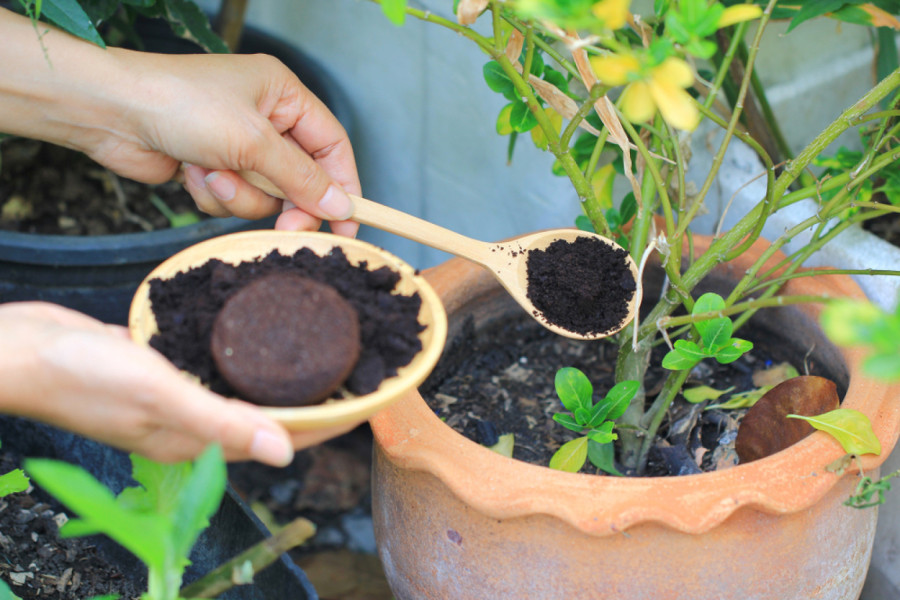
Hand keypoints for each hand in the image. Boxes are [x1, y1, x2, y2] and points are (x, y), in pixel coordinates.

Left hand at [0, 8, 359, 235]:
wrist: (110, 112)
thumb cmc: (181, 104)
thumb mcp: (253, 142)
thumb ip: (302, 178)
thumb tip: (341, 206)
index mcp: (284, 95)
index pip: (332, 147)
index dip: (344, 187)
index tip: (348, 225)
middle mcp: (265, 118)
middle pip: (300, 178)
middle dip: (286, 201)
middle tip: (284, 226)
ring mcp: (236, 145)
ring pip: (265, 195)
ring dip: (239, 195)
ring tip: (212, 173)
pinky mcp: (212, 167)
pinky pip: (233, 199)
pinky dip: (214, 194)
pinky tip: (191, 173)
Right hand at [0, 303, 358, 464]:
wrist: (20, 350)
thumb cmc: (81, 374)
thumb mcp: (157, 393)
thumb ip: (221, 421)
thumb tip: (285, 452)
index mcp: (199, 438)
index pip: (282, 438)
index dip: (330, 423)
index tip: (371, 402)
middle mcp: (194, 423)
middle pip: (271, 417)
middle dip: (317, 400)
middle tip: (356, 369)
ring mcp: (178, 398)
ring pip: (247, 391)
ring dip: (284, 378)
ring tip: (322, 352)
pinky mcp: (162, 373)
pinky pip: (217, 369)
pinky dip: (245, 358)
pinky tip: (258, 335)